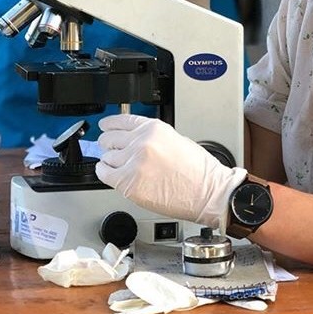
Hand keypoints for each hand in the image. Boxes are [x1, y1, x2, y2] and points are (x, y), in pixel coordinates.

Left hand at [96, 114, 246, 227]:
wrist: (208, 192)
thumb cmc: (199, 171)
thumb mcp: (176, 140)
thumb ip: (152, 137)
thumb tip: (134, 140)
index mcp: (154, 129)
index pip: (122, 121)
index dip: (110, 124)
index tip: (105, 126)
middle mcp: (142, 142)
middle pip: (110, 138)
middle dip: (109, 143)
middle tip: (110, 148)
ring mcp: (134, 162)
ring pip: (107, 157)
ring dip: (110, 160)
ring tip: (118, 165)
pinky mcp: (129, 183)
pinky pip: (105, 174)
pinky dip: (104, 172)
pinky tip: (109, 172)